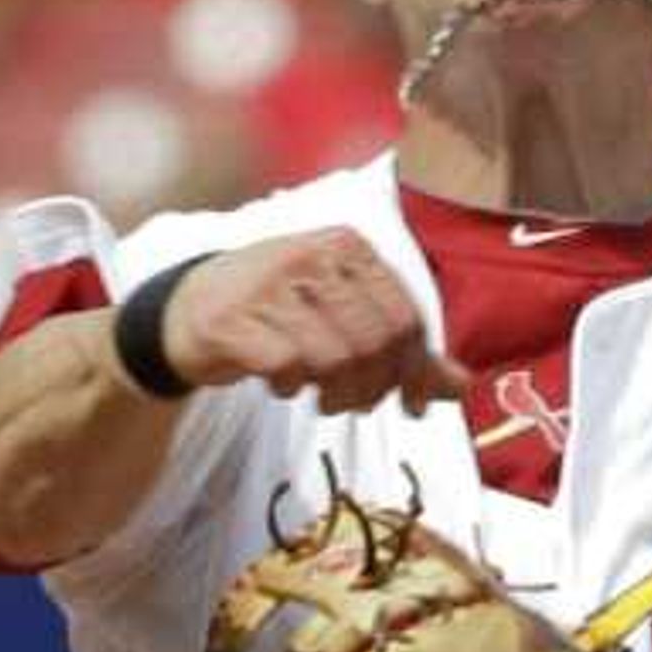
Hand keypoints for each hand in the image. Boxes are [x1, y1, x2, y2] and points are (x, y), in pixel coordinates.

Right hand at [165, 232, 470, 416]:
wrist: (188, 310)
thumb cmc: (278, 314)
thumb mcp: (344, 318)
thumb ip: (403, 349)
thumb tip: (463, 384)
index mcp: (347, 247)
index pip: (406, 318)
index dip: (416, 371)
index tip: (410, 405)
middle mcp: (311, 254)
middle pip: (376, 342)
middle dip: (376, 387)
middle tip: (357, 403)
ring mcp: (270, 283)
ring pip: (338, 358)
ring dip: (336, 393)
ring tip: (320, 394)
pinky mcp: (235, 319)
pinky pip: (290, 367)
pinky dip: (292, 388)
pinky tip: (282, 383)